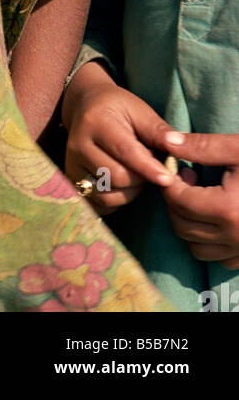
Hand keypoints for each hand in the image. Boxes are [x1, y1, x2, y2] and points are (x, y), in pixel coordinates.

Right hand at [62, 61, 176, 214]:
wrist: (85, 106)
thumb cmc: (117, 108)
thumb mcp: (139, 110)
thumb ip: (158, 130)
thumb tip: (178, 146)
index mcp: (96, 122)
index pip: (125, 151)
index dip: (148, 168)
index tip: (168, 179)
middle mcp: (78, 145)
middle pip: (118, 177)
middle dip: (141, 178)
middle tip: (150, 166)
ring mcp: (72, 165)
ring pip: (108, 195)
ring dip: (130, 192)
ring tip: (136, 174)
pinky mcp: (72, 180)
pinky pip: (99, 204)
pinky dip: (117, 201)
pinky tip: (124, 186)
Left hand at [154, 130, 238, 269]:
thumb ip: (203, 146)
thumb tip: (168, 141)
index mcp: (228, 209)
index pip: (179, 201)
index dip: (171, 183)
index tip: (179, 168)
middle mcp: (235, 237)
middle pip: (182, 226)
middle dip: (176, 202)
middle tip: (189, 179)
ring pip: (196, 248)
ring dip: (189, 224)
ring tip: (201, 198)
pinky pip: (219, 258)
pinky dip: (209, 241)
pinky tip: (218, 216)